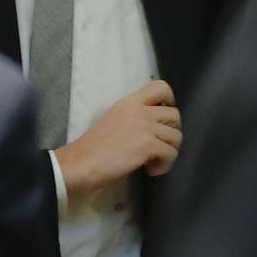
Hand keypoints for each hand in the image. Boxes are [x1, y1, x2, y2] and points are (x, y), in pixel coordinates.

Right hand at [54, 80, 181, 196]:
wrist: (79, 163)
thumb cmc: (93, 148)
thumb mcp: (114, 119)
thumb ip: (134, 117)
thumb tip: (155, 128)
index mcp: (129, 102)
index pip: (161, 87)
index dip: (170, 102)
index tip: (162, 120)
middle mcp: (140, 110)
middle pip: (175, 115)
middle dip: (171, 133)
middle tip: (158, 146)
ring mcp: (145, 127)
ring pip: (177, 136)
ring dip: (168, 152)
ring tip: (152, 162)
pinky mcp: (148, 145)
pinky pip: (171, 153)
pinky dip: (165, 165)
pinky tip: (150, 170)